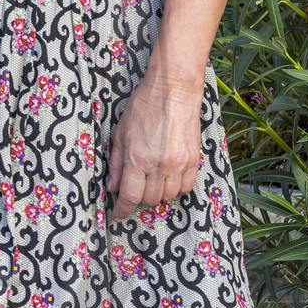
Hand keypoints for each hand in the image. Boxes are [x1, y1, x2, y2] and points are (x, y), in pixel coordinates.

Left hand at [107, 75, 202, 219]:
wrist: (173, 91)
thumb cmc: (144, 107)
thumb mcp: (121, 134)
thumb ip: (117, 164)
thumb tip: (113, 187)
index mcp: (138, 158)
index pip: (130, 197)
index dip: (122, 210)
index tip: (118, 216)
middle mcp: (160, 165)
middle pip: (149, 199)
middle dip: (139, 199)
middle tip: (135, 189)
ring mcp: (179, 163)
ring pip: (168, 196)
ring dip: (158, 195)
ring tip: (151, 183)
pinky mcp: (194, 159)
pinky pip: (186, 187)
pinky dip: (176, 189)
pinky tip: (168, 179)